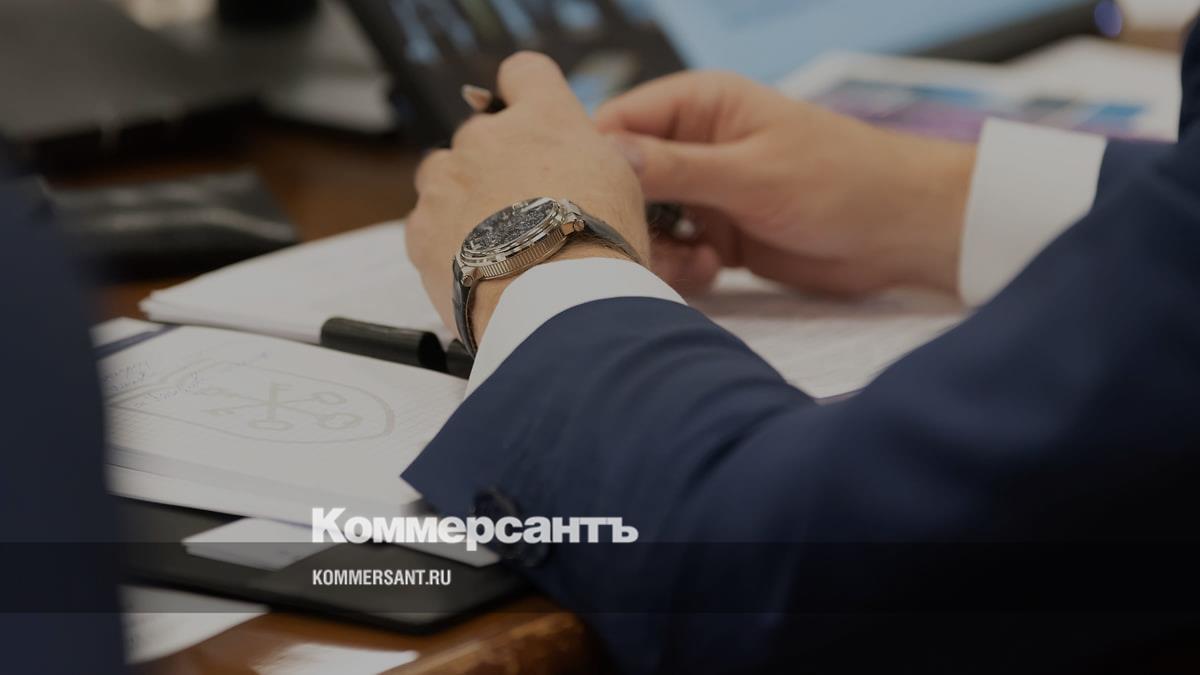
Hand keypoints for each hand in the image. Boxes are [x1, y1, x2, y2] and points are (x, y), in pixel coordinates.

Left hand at [407, 52, 649, 338]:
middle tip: (524, 212)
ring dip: (462, 202)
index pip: (524, 72)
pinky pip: (427, 227)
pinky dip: (446, 246)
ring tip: (498, 247)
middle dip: (495, 166)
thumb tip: (578, 165)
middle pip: (481, 135)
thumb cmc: (599, 248)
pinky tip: (480, 271)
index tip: (528, 118)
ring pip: (445, 178)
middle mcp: (487, 136)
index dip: (526, 94)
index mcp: (543, 117)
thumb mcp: (620, 186)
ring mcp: (447, 179)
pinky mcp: (420, 227)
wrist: (556, 305)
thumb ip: (587, 160)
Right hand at [595, 71, 975, 295]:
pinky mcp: (719, 234)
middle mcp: (695, 145)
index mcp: (700, 105)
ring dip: (657, 250)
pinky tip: (714, 269)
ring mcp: (706, 192)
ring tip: (696, 261)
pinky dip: (683, 267)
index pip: (617, 123)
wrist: (904, 233)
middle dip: (627, 217)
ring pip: (644, 223)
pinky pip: (674, 252)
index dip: (593, 161)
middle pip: (622, 181)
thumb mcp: (752, 173)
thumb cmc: (844, 181)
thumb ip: (675, 168)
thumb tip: (603, 156)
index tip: (581, 202)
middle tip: (643, 245)